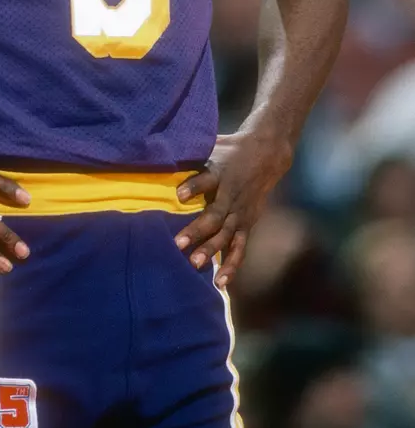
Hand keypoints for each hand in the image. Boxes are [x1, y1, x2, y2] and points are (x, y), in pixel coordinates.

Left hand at [173, 131, 292, 288]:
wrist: (267, 154)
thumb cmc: (230, 150)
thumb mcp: (213, 145)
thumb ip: (192, 155)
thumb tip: (161, 153)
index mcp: (220, 173)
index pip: (206, 179)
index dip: (193, 186)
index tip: (178, 195)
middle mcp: (231, 195)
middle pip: (214, 215)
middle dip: (197, 230)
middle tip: (178, 244)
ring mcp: (240, 212)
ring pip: (225, 234)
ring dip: (211, 250)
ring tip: (195, 263)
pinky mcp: (247, 224)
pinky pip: (239, 247)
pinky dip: (231, 264)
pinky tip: (221, 282)